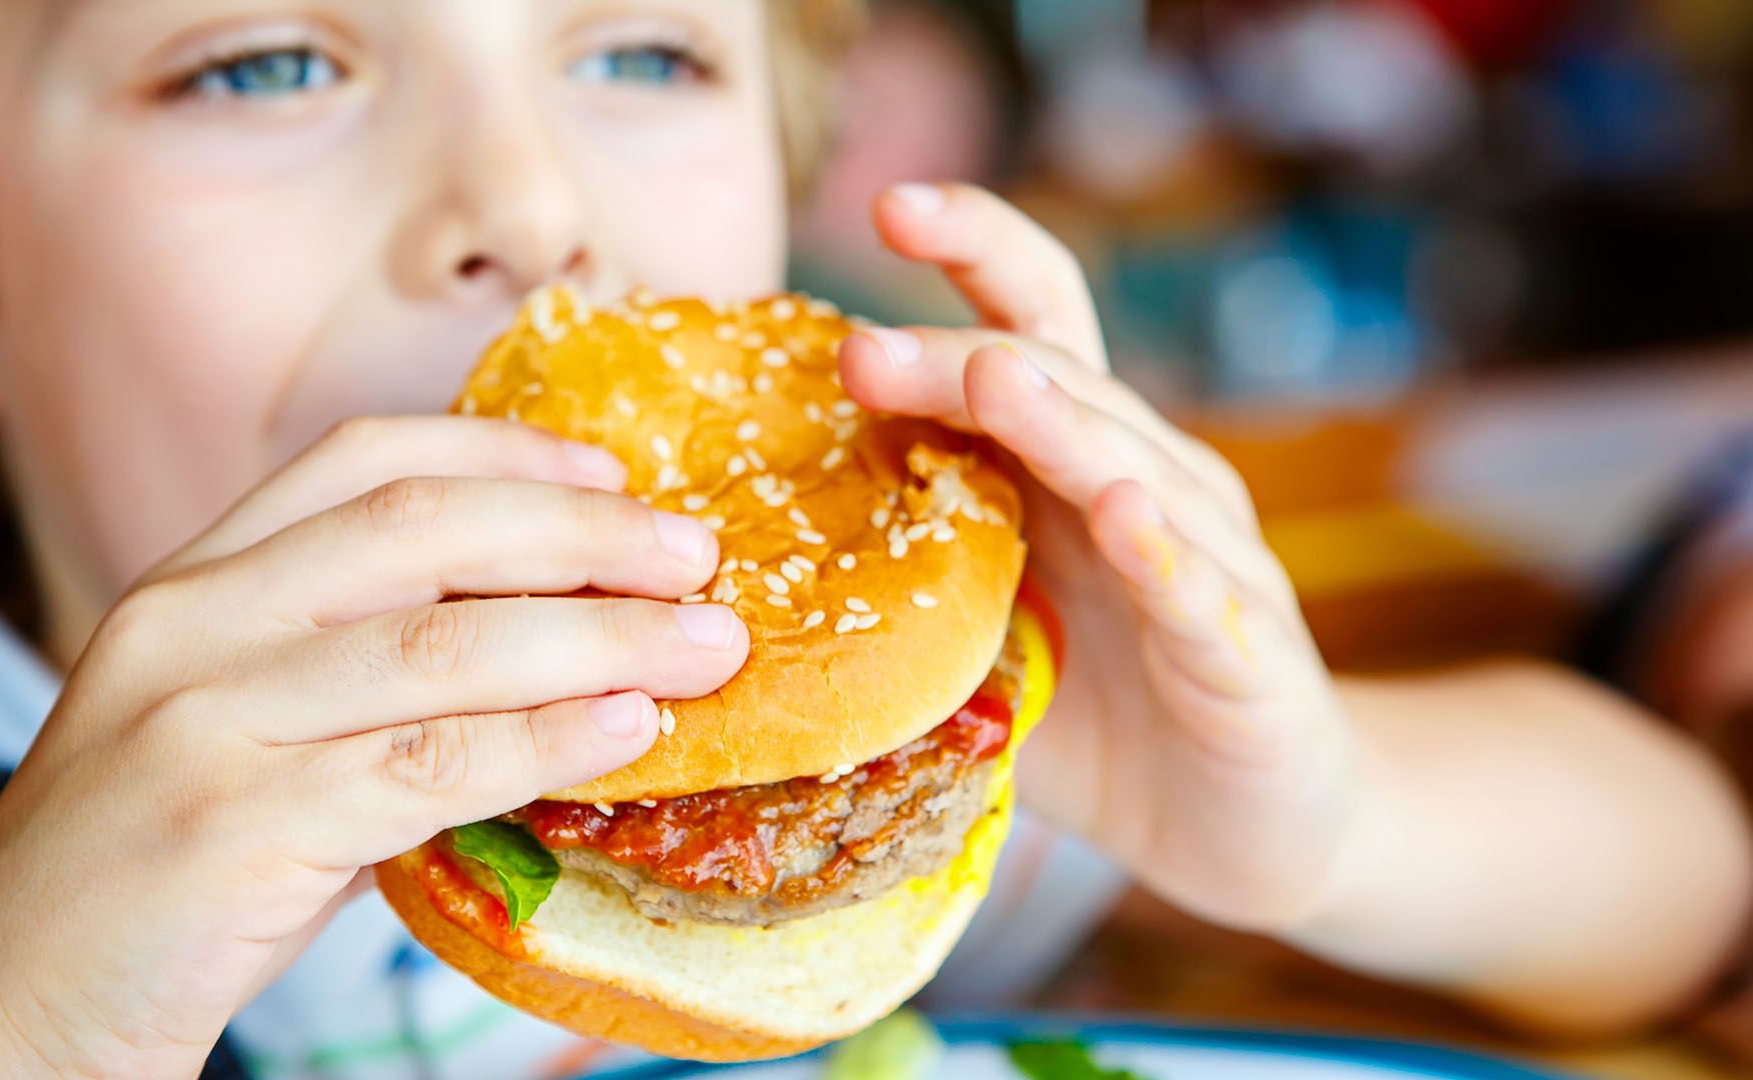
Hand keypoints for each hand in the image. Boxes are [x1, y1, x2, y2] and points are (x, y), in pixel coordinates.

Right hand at [0, 415, 747, 1076]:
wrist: (0, 1001)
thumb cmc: (157, 870)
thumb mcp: (250, 733)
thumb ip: (369, 681)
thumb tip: (562, 653)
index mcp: (196, 582)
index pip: (362, 460)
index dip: (505, 450)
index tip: (616, 476)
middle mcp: (193, 624)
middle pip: (422, 529)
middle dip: (582, 535)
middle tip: (698, 556)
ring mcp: (203, 720)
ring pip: (441, 644)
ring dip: (599, 638)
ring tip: (706, 645)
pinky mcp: (230, 826)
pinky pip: (424, 764)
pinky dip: (543, 739)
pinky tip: (627, 730)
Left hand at [838, 183, 1351, 930]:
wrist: (1245, 830)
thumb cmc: (1102, 717)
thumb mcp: (984, 639)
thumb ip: (908, 580)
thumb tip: (748, 557)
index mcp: (1077, 467)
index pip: (1030, 327)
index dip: (976, 253)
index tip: (887, 205)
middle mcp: (1150, 487)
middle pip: (1058, 386)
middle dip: (957, 358)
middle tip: (860, 350)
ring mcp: (1208, 563)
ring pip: (1132, 467)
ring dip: (1058, 423)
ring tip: (989, 380)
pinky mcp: (1249, 653)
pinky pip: (1201, 593)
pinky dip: (1164, 553)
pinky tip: (1122, 516)